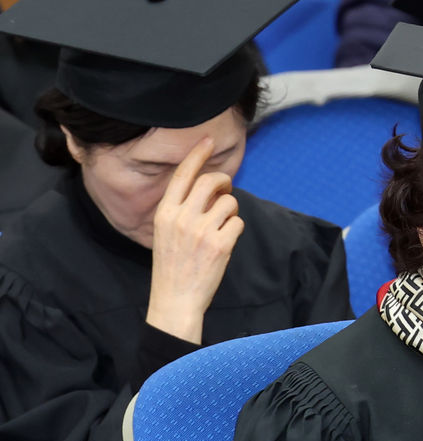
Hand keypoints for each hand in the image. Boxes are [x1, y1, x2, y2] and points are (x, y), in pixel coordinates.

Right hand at [147, 137, 244, 343]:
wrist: (175, 300)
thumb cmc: (172, 267)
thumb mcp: (165, 234)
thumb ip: (181, 210)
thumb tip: (207, 188)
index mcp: (165, 213)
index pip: (183, 174)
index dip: (197, 154)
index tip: (208, 140)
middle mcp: (182, 218)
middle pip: (211, 181)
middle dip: (224, 181)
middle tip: (226, 189)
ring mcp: (202, 231)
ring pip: (229, 202)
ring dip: (231, 210)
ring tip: (222, 226)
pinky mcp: (220, 245)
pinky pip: (237, 222)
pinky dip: (235, 229)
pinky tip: (225, 242)